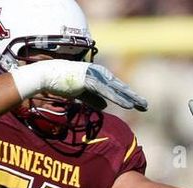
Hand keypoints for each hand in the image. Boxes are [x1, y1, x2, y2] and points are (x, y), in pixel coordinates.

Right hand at [11, 60, 147, 111]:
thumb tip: (105, 107)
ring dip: (129, 98)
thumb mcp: (82, 93)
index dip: (128, 96)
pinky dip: (117, 98)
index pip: (116, 88)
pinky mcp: (89, 79)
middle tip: (146, 106)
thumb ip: (94, 98)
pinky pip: (106, 91)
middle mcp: (98, 74)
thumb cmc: (62, 83)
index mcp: (98, 76)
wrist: (46, 76)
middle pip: (119, 87)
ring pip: (115, 89)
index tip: (140, 105)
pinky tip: (128, 105)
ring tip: (141, 106)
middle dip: (133, 97)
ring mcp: (94, 76)